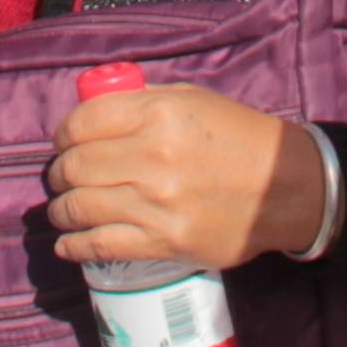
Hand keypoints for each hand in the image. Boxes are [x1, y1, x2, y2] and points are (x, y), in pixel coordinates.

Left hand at [49, 80, 331, 269]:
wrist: (287, 187)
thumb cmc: (239, 137)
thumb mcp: (193, 100)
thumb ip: (143, 102)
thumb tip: (94, 112)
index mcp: (158, 115)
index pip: (83, 123)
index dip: (64, 135)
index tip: (65, 144)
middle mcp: (152, 158)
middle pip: (76, 167)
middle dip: (59, 173)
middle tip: (61, 177)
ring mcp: (157, 205)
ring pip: (80, 207)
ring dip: (61, 209)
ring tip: (63, 209)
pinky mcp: (165, 243)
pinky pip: (101, 246)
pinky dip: (75, 246)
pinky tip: (67, 244)